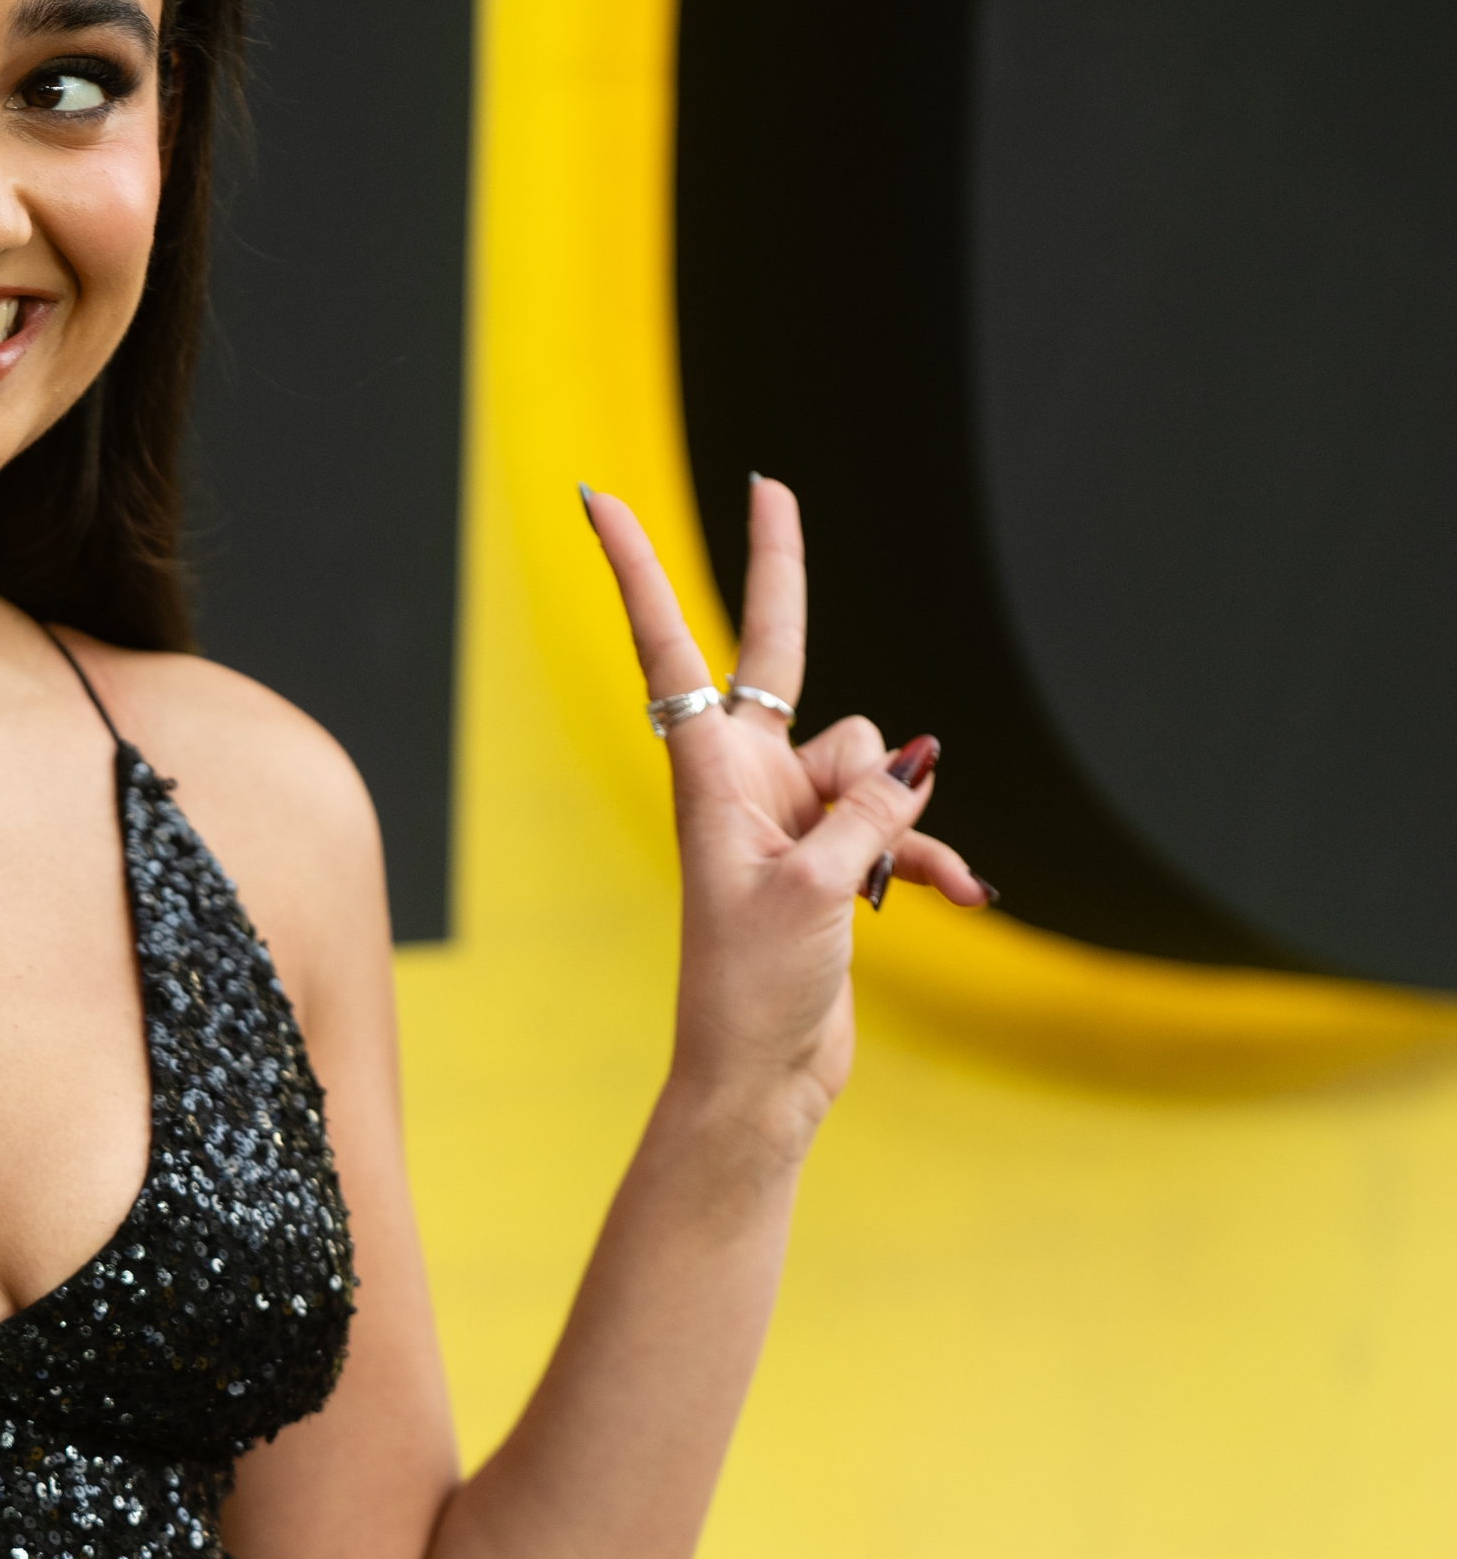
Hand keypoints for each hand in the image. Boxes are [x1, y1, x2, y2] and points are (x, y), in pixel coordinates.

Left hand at [584, 477, 992, 1126]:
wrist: (761, 1075)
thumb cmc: (752, 986)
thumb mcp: (812, 888)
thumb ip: (868, 813)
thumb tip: (917, 761)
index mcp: (709, 770)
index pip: (670, 643)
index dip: (638, 567)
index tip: (599, 498)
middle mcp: (746, 776)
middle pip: (780, 656)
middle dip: (781, 571)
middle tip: (773, 483)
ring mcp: (792, 812)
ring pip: (874, 761)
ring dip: (895, 817)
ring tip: (862, 890)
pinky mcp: (833, 853)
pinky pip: (901, 826)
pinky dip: (929, 857)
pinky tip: (959, 897)